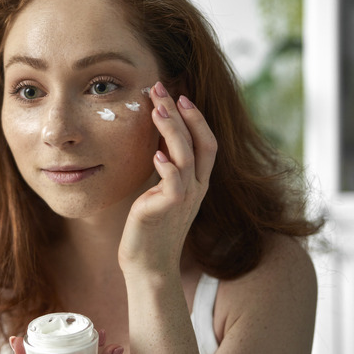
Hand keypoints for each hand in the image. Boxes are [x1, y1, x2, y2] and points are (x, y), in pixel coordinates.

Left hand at [119, 82, 216, 276]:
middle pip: (200, 142)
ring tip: (158, 110)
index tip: (178, 94)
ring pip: (187, 156)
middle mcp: (197, 188)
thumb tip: (159, 143)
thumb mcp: (160, 192)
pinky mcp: (167, 210)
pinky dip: (167, 166)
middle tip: (162, 89)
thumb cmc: (150, 228)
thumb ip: (165, 169)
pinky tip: (156, 154)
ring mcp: (184, 199)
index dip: (195, 117)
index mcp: (197, 182)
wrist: (148, 265)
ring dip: (173, 130)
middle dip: (183, 112)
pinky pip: (174, 184)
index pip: (205, 141)